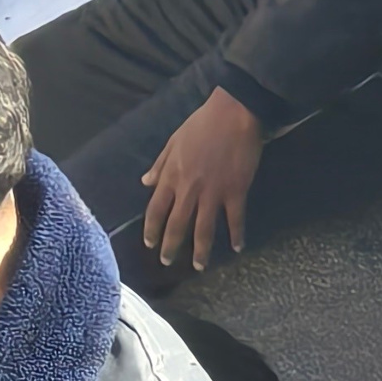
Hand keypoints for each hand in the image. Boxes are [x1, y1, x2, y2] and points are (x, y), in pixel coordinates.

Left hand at [139, 86, 262, 271]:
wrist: (234, 114)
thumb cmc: (201, 125)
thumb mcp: (172, 142)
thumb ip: (159, 165)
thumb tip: (145, 182)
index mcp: (172, 177)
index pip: (155, 210)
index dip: (151, 229)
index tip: (149, 244)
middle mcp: (189, 190)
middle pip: (176, 225)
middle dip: (170, 246)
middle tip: (166, 262)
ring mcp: (213, 192)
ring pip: (203, 229)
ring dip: (200, 250)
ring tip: (198, 266)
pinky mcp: (236, 191)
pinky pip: (235, 219)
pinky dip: (236, 235)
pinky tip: (236, 247)